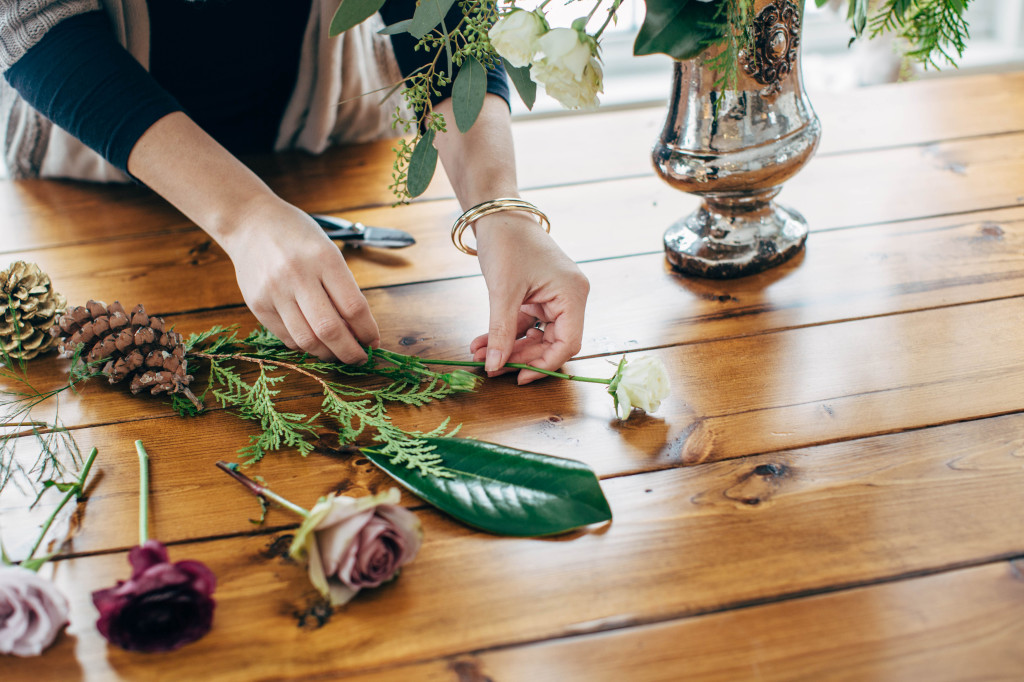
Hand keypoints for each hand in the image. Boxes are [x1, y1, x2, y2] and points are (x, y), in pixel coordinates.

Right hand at [219, 197, 378, 362]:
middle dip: (350, 352)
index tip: (373, 341)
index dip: (368, 331)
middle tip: (359, 358)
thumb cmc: (297, 235)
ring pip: (307, 340)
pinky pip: (287, 337)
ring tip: (337, 353)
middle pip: (330, 329)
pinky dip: (305, 345)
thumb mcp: (328, 250)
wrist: (250, 221)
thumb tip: (357, 330)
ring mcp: (274, 291)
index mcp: (324, 258)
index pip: (353, 307)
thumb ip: (342, 287)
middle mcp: (298, 275)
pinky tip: (314, 341)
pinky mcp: (257, 304)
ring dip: (327, 354)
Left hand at [469, 212, 588, 383]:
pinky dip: (506, 332)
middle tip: (491, 367)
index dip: (544, 365)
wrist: (496, 212)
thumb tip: (496, 366)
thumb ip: (501, 332)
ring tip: (480, 355)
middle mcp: (569, 297)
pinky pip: (526, 323)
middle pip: (552, 342)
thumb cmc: (506, 242)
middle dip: (521, 356)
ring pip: (536, 335)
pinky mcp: (538, 295)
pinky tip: (482, 342)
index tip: (518, 377)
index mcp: (572, 294)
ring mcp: (554, 296)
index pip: (568, 343)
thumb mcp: (502, 291)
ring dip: (509, 346)